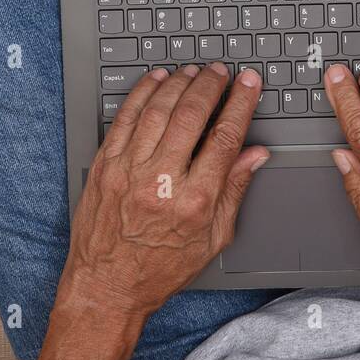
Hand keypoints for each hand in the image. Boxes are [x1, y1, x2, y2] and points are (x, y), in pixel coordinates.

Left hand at [60, 63, 267, 320]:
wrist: (106, 288)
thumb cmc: (160, 269)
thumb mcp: (213, 240)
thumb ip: (235, 191)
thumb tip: (255, 155)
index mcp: (195, 201)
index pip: (225, 137)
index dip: (241, 103)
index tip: (248, 84)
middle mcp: (161, 182)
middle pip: (191, 115)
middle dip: (210, 85)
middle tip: (220, 72)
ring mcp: (128, 171)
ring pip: (158, 109)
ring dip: (179, 83)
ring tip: (193, 72)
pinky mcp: (104, 166)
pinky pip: (125, 117)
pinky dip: (142, 92)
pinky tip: (157, 80)